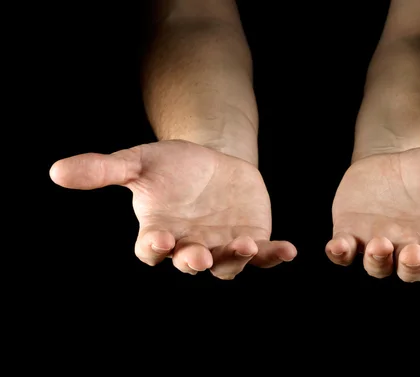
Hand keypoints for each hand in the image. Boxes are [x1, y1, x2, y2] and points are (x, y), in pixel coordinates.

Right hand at [50, 140, 295, 278]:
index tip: (160, 239)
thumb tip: (56, 171)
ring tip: (246, 245)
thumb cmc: (171, 166)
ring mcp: (223, 247)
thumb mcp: (139, 161)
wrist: (212, 160)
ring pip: (229, 264)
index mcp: (160, 233)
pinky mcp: (252, 239)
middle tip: (199, 255)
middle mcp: (191, 247)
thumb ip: (103, 169)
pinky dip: (274, 255)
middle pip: (192, 263)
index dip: (154, 248)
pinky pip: (264, 254)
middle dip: (195, 261)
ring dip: (238, 259)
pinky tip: (288, 250)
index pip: (152, 250)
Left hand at [326, 147, 419, 281]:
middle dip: (412, 266)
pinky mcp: (350, 233)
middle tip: (412, 251)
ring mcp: (378, 242)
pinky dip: (340, 254)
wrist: (394, 160)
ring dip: (378, 261)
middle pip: (411, 271)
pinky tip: (338, 245)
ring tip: (379, 244)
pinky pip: (344, 254)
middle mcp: (410, 246)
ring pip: (377, 267)